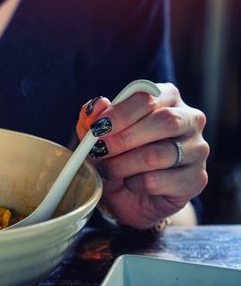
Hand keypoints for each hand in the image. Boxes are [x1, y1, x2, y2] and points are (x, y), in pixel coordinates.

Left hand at [75, 83, 208, 228]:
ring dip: (124, 164)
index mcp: (167, 97)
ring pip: (159, 154)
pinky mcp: (196, 179)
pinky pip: (159, 180)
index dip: (120, 113)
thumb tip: (98, 104)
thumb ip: (93, 116)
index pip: (149, 97)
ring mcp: (198, 150)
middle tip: (100, 150)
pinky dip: (136, 183)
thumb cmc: (116, 153)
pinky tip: (130, 183)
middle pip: (165, 121)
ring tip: (108, 169)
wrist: (128, 194)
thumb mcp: (98, 134)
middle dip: (125, 138)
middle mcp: (190, 120)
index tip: (98, 127)